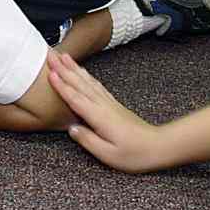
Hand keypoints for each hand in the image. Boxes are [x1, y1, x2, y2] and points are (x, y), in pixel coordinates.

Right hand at [45, 51, 162, 171]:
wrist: (158, 146)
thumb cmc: (134, 154)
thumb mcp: (108, 154)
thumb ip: (88, 140)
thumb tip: (71, 129)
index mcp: (99, 117)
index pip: (76, 98)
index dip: (62, 86)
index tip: (50, 73)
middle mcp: (103, 106)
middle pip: (79, 84)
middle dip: (64, 69)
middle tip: (51, 55)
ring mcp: (109, 103)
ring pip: (88, 81)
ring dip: (74, 68)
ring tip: (64, 57)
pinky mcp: (114, 104)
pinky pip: (97, 85)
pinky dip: (87, 76)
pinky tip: (83, 72)